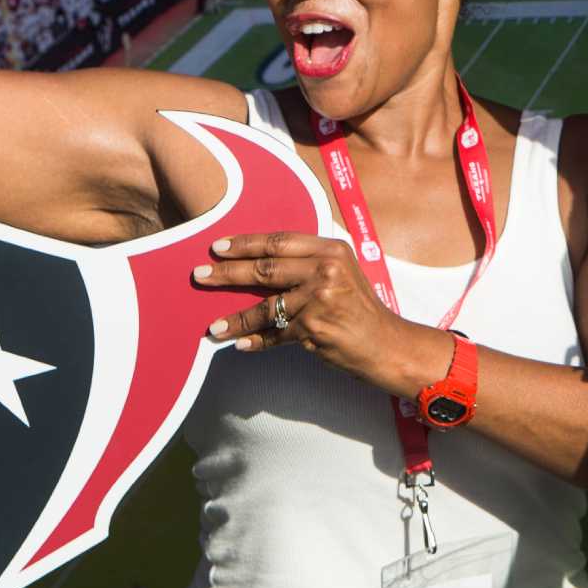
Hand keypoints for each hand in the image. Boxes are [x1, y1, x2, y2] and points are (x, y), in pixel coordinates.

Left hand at [192, 232, 443, 394]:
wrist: (386, 344)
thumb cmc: (359, 309)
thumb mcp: (341, 274)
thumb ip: (308, 265)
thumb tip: (258, 262)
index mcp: (331, 249)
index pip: (279, 242)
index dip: (246, 243)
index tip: (218, 247)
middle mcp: (326, 269)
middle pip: (266, 268)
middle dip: (228, 273)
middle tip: (200, 275)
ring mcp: (320, 299)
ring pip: (266, 307)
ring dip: (236, 319)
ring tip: (213, 327)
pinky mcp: (314, 327)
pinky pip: (276, 334)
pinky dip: (256, 341)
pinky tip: (239, 345)